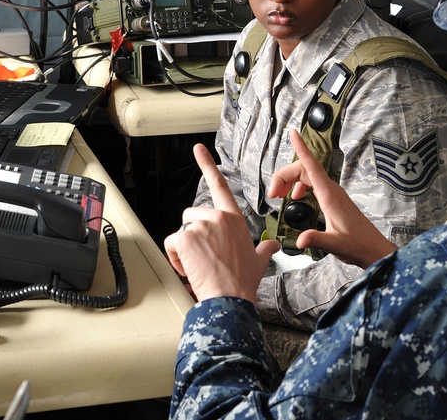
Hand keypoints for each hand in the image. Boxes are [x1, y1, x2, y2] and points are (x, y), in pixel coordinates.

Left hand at [164, 144, 279, 303]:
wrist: (230, 298)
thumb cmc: (243, 281)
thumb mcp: (259, 260)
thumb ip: (265, 249)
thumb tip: (274, 246)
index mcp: (233, 218)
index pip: (219, 185)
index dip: (207, 164)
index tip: (198, 149)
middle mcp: (217, 217)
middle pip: (191, 216)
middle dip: (192, 235)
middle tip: (204, 257)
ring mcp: (201, 226)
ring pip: (180, 232)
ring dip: (184, 250)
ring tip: (199, 266)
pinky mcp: (185, 238)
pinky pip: (172, 244)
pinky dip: (176, 258)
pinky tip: (190, 268)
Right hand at [267, 130, 397, 268]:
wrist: (373, 249)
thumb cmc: (358, 245)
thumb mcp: (335, 245)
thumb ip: (316, 239)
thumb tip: (299, 240)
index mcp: (330, 195)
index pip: (312, 166)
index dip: (302, 148)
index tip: (293, 134)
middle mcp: (331, 190)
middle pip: (304, 169)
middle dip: (284, 175)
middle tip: (272, 193)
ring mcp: (332, 193)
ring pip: (307, 175)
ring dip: (290, 180)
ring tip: (278, 195)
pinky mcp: (332, 199)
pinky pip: (312, 183)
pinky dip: (298, 186)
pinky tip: (294, 197)